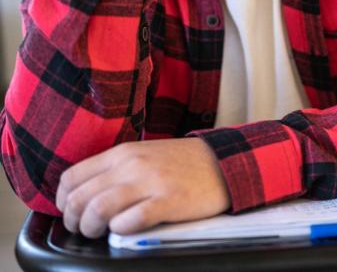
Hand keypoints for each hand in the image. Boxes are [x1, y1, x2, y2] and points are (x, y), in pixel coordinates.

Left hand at [56, 138, 229, 237]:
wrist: (225, 163)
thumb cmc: (184, 163)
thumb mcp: (145, 153)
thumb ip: (116, 168)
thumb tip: (87, 193)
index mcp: (122, 153)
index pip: (72, 177)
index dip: (63, 200)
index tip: (71, 212)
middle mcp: (132, 165)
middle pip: (80, 197)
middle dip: (74, 220)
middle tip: (84, 229)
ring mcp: (151, 183)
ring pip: (99, 209)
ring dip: (92, 227)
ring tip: (100, 232)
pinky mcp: (169, 202)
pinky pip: (131, 220)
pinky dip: (120, 229)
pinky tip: (126, 229)